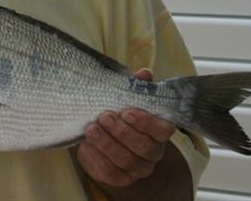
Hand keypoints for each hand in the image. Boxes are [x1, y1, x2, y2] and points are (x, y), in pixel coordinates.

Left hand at [76, 68, 175, 187]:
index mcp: (158, 132)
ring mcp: (137, 168)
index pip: (162, 130)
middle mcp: (152, 153)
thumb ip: (136, 87)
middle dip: (122, 131)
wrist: (99, 139)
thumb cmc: (117, 115)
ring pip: (126, 160)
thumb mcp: (125, 99)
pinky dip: (97, 156)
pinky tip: (87, 144)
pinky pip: (110, 171)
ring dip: (107, 143)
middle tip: (104, 117)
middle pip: (143, 146)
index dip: (145, 121)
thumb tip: (145, 73)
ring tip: (91, 129)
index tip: (126, 111)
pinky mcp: (119, 178)